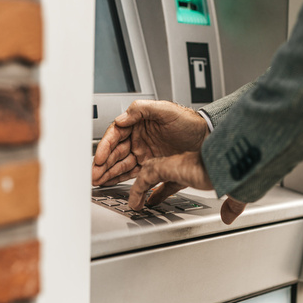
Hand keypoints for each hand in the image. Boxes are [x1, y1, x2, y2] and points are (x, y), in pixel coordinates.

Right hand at [92, 100, 208, 186]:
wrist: (209, 135)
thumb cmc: (189, 121)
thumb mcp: (165, 109)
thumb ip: (142, 109)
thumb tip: (122, 118)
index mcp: (138, 127)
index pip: (115, 137)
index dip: (105, 148)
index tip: (99, 159)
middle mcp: (140, 143)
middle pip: (116, 155)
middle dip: (103, 166)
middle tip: (94, 177)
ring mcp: (148, 157)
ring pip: (125, 169)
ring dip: (112, 176)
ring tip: (101, 184)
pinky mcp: (158, 169)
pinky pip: (143, 180)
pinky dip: (135, 187)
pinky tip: (128, 193)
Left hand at [129, 151, 246, 224]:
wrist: (235, 163)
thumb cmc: (237, 172)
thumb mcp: (233, 193)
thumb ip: (231, 206)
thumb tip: (229, 218)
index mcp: (196, 168)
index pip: (174, 179)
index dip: (163, 190)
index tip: (156, 199)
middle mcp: (183, 164)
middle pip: (158, 173)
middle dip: (147, 186)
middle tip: (141, 199)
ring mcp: (174, 164)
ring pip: (148, 173)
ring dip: (138, 188)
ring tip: (134, 203)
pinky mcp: (168, 166)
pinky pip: (145, 179)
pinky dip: (137, 191)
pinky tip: (135, 203)